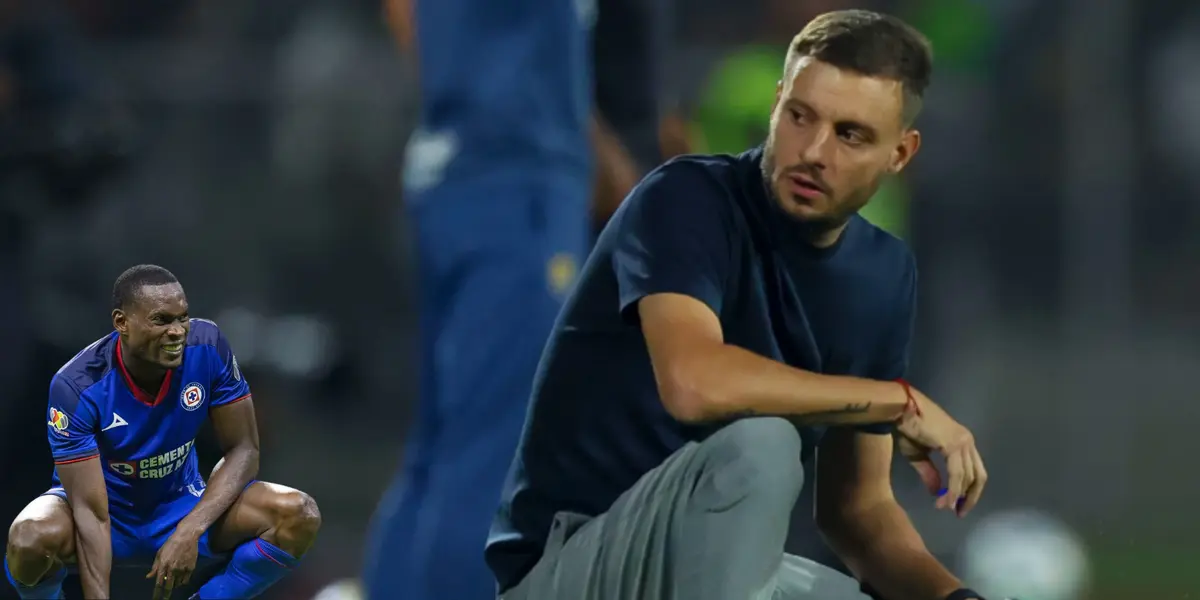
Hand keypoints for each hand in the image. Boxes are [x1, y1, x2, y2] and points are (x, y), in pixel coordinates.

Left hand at [147, 529, 199, 598]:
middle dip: (166, 594)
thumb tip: (149, 577)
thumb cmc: (171, 543)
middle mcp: (172, 569)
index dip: (157, 593)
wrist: (186, 537)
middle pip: (168, 586)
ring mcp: (182, 569)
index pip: (158, 583)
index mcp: (163, 565)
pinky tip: (181, 579)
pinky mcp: (191, 568)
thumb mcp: (159, 553)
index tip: (155, 598)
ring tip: (174, 583)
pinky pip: (186, 580)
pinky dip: (182, 582)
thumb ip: (155, 567)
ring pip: (177, 584)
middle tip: (165, 598)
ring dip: (175, 585)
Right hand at [895, 389, 987, 516]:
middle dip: (970, 497)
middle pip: (979, 476)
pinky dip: (952, 490)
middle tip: (958, 513)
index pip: (975, 470)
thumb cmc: (908, 428)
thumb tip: (938, 493)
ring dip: (957, 496)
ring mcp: (963, 442)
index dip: (969, 490)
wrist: (901, 410)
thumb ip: (930, 474)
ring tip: (946, 508)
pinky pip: (957, 474)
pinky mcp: (953, 445)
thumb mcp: (918, 456)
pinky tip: (944, 501)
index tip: (958, 505)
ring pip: (968, 478)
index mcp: (962, 441)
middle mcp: (968, 441)